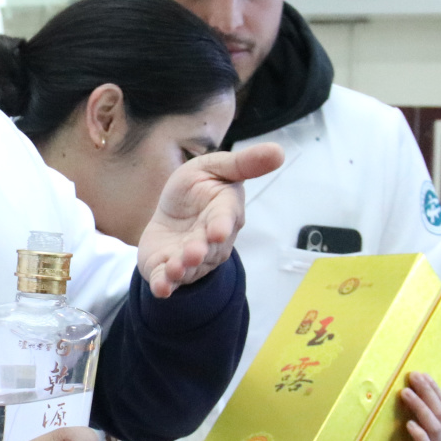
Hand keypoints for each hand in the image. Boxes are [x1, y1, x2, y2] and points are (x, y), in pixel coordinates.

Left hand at [137, 144, 284, 296]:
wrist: (172, 213)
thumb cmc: (197, 188)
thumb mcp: (214, 167)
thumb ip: (243, 163)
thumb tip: (280, 151)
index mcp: (224, 213)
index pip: (225, 219)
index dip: (222, 225)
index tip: (218, 230)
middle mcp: (212, 242)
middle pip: (208, 248)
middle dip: (200, 251)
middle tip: (194, 252)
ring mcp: (191, 258)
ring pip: (190, 267)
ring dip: (182, 269)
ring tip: (175, 268)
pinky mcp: (168, 268)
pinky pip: (169, 281)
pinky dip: (166, 285)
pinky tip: (161, 288)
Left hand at [400, 373, 440, 440]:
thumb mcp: (409, 429)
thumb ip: (414, 412)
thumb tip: (409, 383)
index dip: (435, 390)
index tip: (422, 375)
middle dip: (428, 393)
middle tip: (413, 378)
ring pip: (435, 428)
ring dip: (421, 408)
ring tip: (405, 393)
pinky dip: (419, 434)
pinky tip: (409, 424)